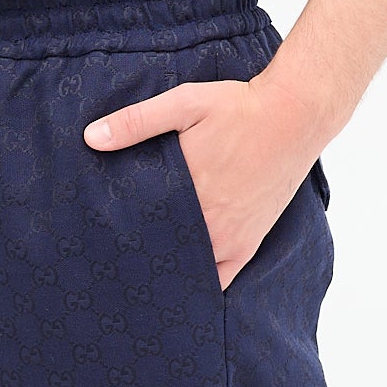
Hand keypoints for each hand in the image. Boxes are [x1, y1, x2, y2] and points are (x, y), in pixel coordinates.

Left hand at [83, 74, 321, 290]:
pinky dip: (202, 281)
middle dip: (138, 253)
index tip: (98, 238)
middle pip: (161, 251)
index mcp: (187, 192)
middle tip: (113, 258)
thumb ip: (136, 122)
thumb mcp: (184, 104)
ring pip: (188, 268)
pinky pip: (222, 277)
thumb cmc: (239, 108)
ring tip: (142, 272)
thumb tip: (91, 138)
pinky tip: (183, 282)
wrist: (295, 115)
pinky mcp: (250, 241)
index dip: (118, 234)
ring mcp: (232, 237)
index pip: (140, 227)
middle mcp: (209, 223)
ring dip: (167, 268)